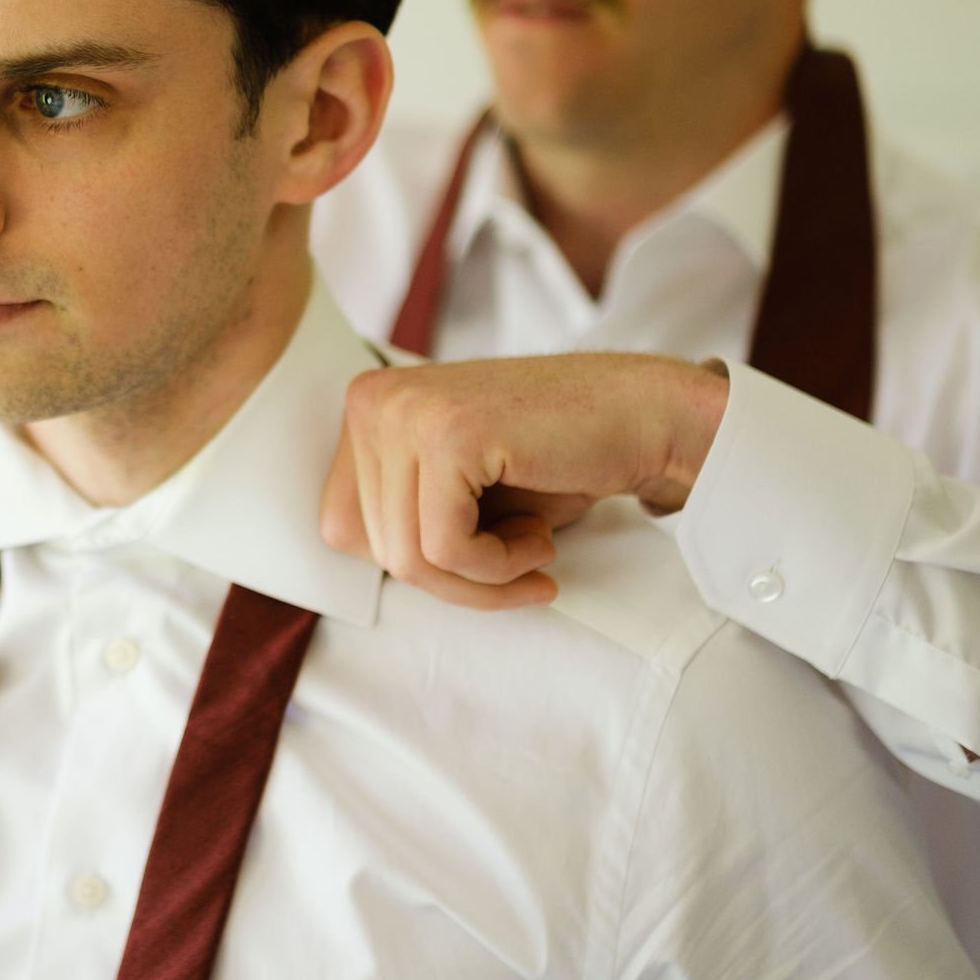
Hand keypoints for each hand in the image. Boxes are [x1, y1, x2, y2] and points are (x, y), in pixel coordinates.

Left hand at [318, 354, 728, 609]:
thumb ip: (393, 513)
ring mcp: (406, 411)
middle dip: (451, 579)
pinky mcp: (448, 435)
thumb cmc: (553, 463)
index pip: (342, 528)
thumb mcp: (450, 492)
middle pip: (373, 548)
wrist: (643, 418)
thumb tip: (335, 545)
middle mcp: (373, 400)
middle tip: (521, 563)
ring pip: (407, 558)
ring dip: (480, 579)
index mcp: (365, 407)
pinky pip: (446, 550)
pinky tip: (542, 538)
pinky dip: (499, 568)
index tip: (477, 559)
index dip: (414, 562)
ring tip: (535, 548)